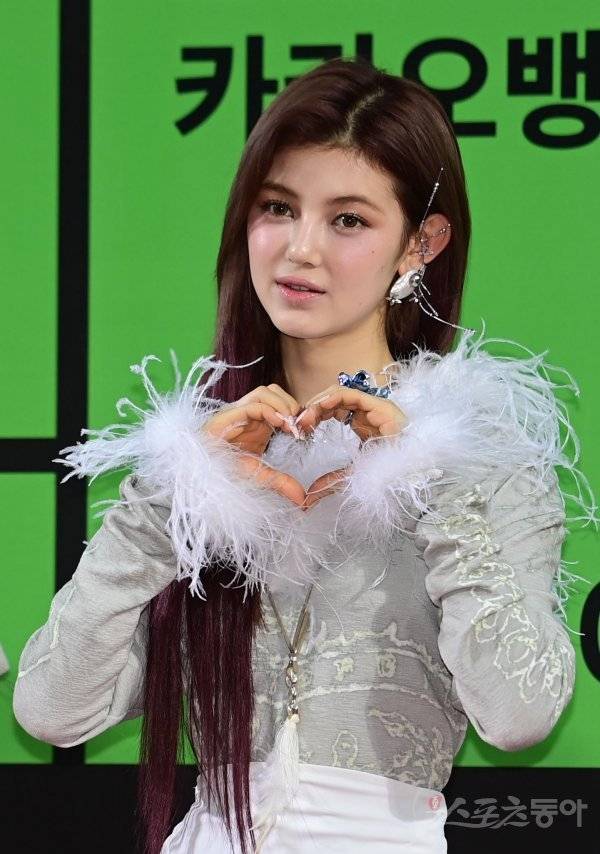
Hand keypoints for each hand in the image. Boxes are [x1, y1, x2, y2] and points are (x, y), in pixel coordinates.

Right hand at [200, 384, 306, 506]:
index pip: (279, 401)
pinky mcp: (227, 417)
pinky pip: (253, 405)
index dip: (295, 411)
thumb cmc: (225, 472)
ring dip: (282, 405)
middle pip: (273, 391)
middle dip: (290, 404)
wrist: (200, 476)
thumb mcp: (261, 476)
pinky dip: (270, 411)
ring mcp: (237, 413)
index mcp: (256, 423)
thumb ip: (281, 483)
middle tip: (298, 426)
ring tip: (288, 426)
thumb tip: (302, 499)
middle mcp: (248, 414)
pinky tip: (277, 426)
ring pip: (264, 392)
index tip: (305, 429)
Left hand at [297, 384, 406, 509]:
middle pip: (334, 400)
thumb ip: (332, 482)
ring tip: (305, 417)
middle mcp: (368, 412)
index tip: (299, 430)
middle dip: (313, 408)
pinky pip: (351, 394)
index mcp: (362, 423)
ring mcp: (375, 407)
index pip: (333, 411)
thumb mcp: (353, 476)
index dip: (314, 416)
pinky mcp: (380, 405)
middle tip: (297, 423)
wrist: (413, 473)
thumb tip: (308, 497)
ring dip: (319, 403)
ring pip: (339, 394)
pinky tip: (320, 407)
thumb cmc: (389, 474)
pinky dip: (332, 398)